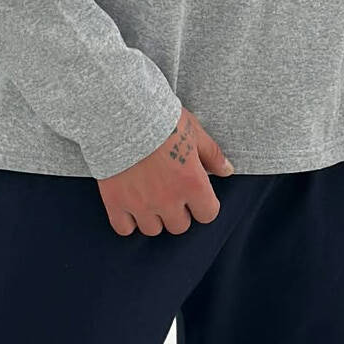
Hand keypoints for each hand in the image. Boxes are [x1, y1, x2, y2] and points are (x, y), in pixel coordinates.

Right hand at [98, 106, 234, 234]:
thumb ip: (212, 155)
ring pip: (153, 229)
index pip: (207, 214)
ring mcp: (141, 204)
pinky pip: (124, 228)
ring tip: (149, 198)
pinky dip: (128, 221)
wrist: (121, 113)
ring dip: (153, 217)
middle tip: (170, 193)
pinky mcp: (115, 202)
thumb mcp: (194, 132)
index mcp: (192, 183)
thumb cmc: (161, 119)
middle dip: (178, 212)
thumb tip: (227, 171)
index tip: (195, 195)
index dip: (203, 205)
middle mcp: (168, 199)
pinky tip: (129, 206)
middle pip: (179, 226)